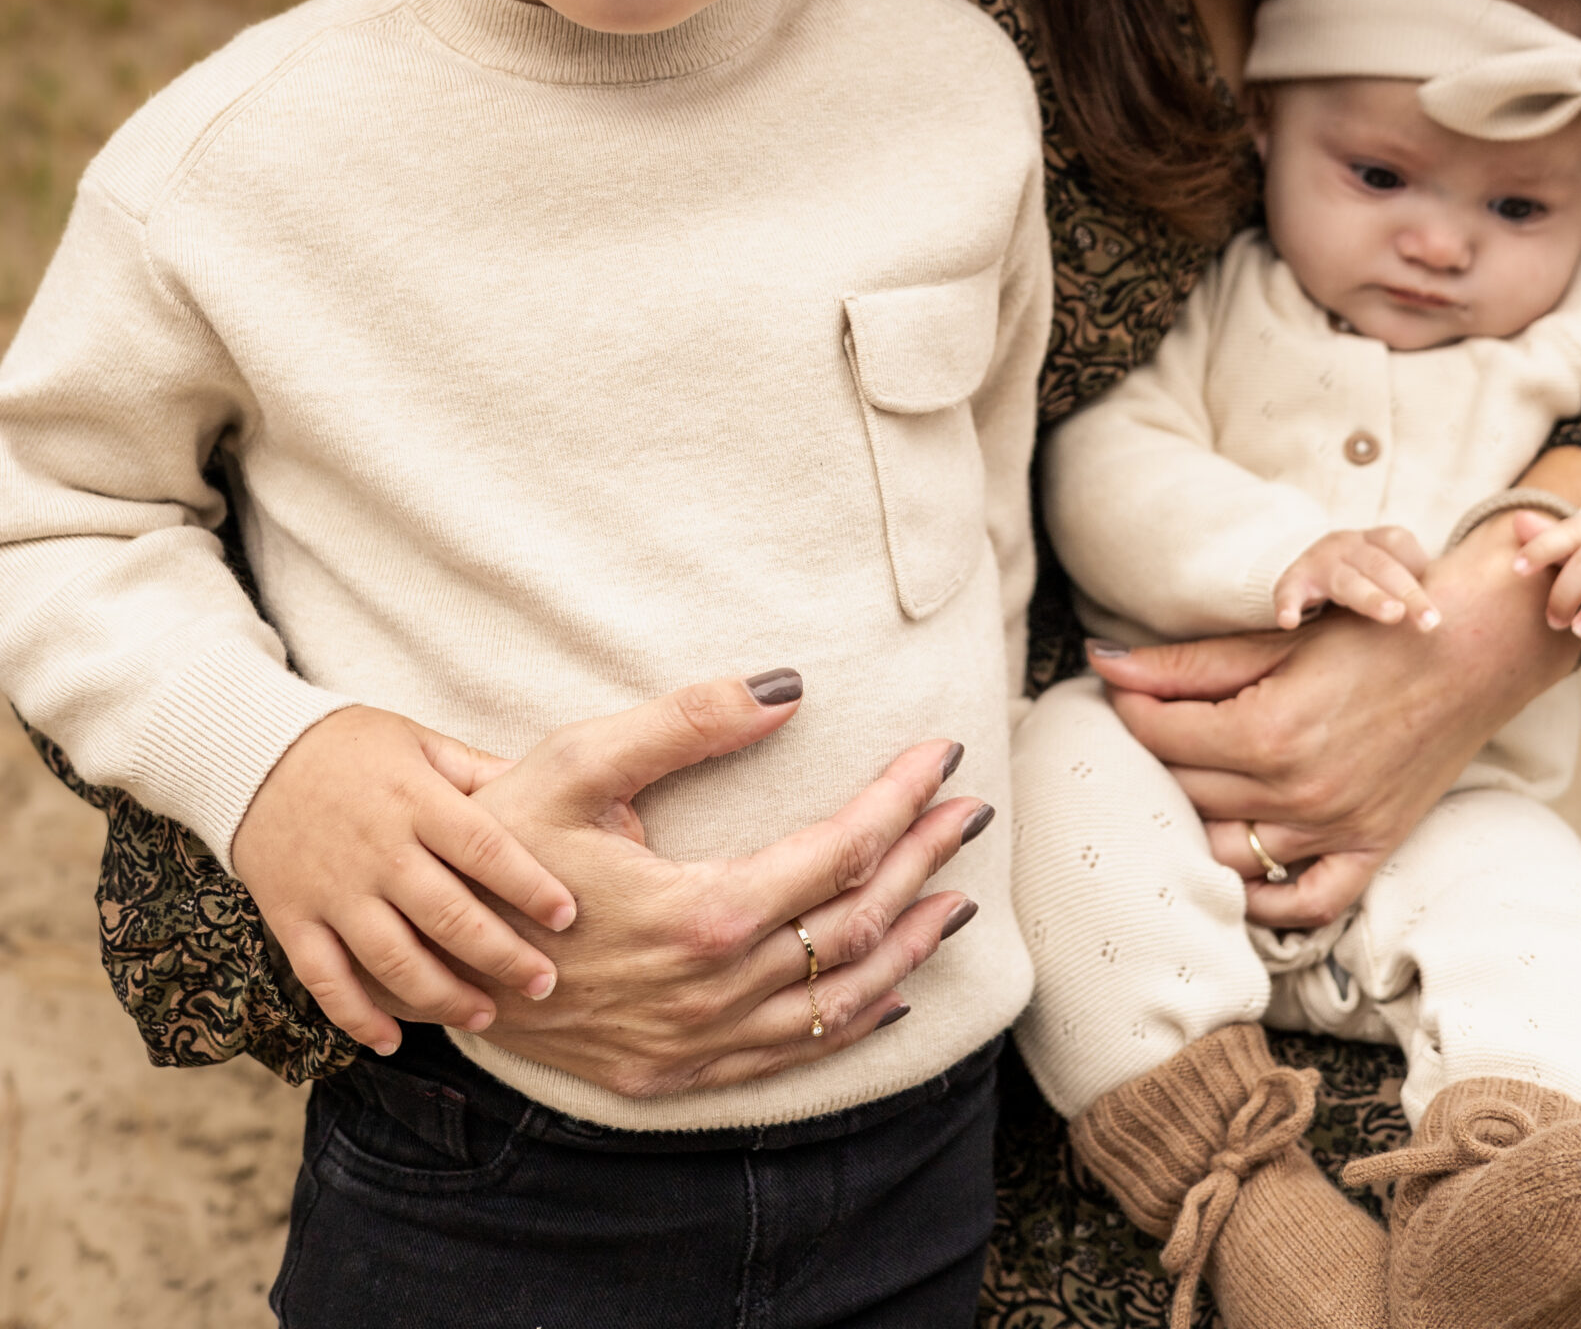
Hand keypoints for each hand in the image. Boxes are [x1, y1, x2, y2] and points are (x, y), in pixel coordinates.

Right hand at [230, 706, 576, 1052]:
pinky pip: (326, 980)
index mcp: (415, 800)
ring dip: (444, 997)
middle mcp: (377, 850)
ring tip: (488, 1016)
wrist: (249, 753)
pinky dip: (358, 1016)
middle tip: (546, 982)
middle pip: (448, 916)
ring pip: (394, 960)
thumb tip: (539, 781)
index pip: (484, 848)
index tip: (568, 915)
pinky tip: (393, 1040)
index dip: (530, 885)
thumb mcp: (417, 741)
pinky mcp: (293, 919)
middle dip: (502, 956)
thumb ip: (475, 769)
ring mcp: (332, 890)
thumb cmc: (350, 745)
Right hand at [467, 673, 990, 1097]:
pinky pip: (792, 1056)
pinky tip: (890, 993)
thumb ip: (685, 720)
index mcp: (700, 913)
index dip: (902, 800)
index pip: (839, 852)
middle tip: (970, 809)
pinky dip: (855, 1021)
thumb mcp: (578, 762)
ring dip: (909, 943)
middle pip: (856, 924)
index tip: (943, 755)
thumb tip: (786, 686)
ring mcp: (697, 1042)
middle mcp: (712, 990)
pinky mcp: (675, 1073)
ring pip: (839, 999)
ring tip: (955, 894)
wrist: (431, 951)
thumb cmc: (502, 844)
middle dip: (925, 859)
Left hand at [1086, 506, 1577, 928]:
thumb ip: (1185, 663)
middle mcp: (1297, 793)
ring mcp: (1334, 830)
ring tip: (1185, 784)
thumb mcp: (1273, 640)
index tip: (1121, 687)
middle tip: (1150, 729)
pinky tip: (1238, 868)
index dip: (1129, 707)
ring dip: (1194, 820)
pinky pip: (1304, 902)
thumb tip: (1102, 661)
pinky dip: (1264, 897)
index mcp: (1267, 734)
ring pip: (1227, 851)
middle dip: (1155, 757)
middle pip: (1185, 791)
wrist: (1467, 654)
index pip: (1159, 736)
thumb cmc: (1370, 634)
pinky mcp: (1369, 849)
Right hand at [1273, 525, 1438, 632]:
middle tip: (1429, 620)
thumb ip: (1416, 583)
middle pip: (1382, 565)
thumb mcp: (1387, 570)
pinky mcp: (1293, 580)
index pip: (1400, 544)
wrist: (1307, 565)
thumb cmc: (1363, 575)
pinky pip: (1288, 590)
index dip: (1420, 570)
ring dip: (1370, 597)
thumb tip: (1469, 614)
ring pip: (1346, 579)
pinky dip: (1288, 603)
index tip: (1441, 605)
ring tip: (1391, 615)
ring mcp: (1319, 561)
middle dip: (1408, 592)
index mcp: (1375, 540)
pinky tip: (1290, 621)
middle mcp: (1348, 545)